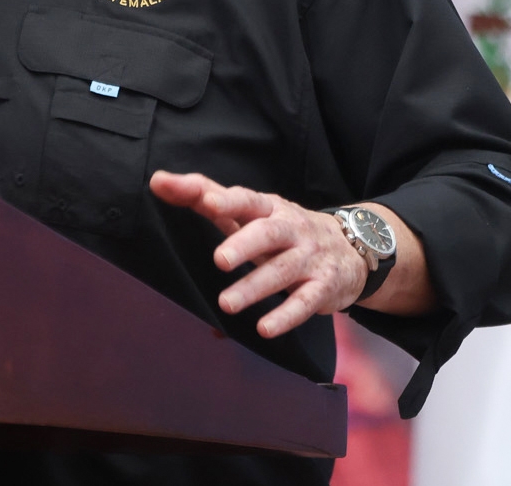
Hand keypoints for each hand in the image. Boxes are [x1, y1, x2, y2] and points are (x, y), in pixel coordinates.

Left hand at [149, 171, 370, 337]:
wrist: (353, 248)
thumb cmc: (283, 229)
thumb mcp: (251, 211)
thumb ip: (204, 196)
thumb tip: (157, 181)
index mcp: (269, 208)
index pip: (247, 199)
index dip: (229, 199)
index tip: (207, 201)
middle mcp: (291, 228)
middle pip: (269, 233)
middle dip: (245, 245)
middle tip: (220, 260)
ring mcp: (309, 258)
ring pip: (283, 271)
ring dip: (255, 288)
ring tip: (226, 304)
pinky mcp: (323, 286)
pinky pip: (305, 302)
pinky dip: (285, 316)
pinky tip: (265, 329)